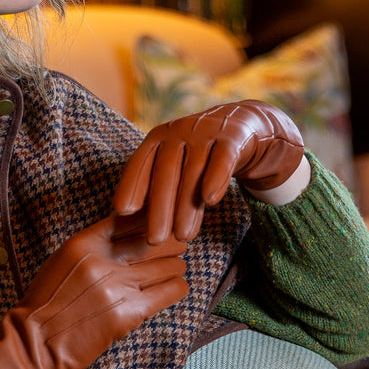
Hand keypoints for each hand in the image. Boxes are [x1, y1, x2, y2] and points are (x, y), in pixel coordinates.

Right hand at [0, 215, 188, 368]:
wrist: (37, 344)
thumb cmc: (49, 302)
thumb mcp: (64, 261)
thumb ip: (95, 244)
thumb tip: (132, 229)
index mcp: (83, 243)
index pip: (129, 218)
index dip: (150, 220)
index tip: (158, 226)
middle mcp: (102, 261)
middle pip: (154, 239)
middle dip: (170, 243)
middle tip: (175, 248)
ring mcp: (117, 287)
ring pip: (169, 264)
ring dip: (175, 266)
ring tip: (173, 270)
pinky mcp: (129, 314)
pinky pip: (171, 291)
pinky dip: (177, 287)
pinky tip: (174, 287)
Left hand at [113, 100, 304, 242]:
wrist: (245, 127)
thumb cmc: (202, 155)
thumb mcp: (178, 164)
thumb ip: (160, 185)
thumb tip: (133, 219)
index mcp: (158, 138)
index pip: (140, 163)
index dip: (131, 186)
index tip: (122, 212)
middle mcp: (178, 132)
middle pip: (165, 172)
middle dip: (158, 209)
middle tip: (154, 240)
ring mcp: (206, 132)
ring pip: (193, 171)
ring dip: (186, 206)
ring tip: (182, 236)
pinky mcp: (233, 138)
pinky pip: (223, 159)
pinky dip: (216, 178)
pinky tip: (210, 200)